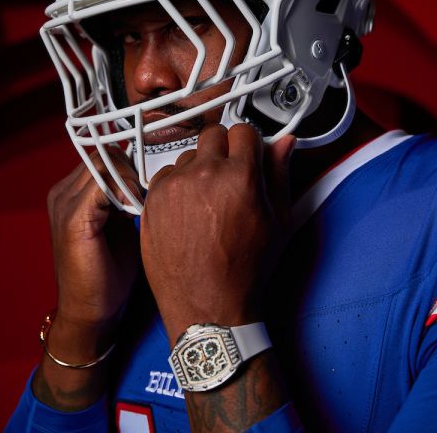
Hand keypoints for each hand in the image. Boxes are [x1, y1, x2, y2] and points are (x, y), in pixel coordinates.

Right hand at [46, 147, 141, 340]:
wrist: (89, 312)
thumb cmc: (107, 275)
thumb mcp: (120, 226)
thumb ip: (128, 199)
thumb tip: (153, 178)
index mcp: (71, 193)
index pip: (104, 156)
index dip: (133, 165)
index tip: (154, 184)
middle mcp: (62, 193)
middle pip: (104, 154)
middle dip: (134, 169)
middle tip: (151, 192)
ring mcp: (63, 203)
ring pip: (103, 163)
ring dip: (131, 178)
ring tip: (144, 202)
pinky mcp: (71, 218)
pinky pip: (101, 183)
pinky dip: (124, 189)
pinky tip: (134, 209)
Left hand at [139, 124, 294, 343]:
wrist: (208, 306)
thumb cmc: (244, 270)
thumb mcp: (277, 222)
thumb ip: (280, 174)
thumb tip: (284, 143)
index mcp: (240, 176)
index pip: (244, 130)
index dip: (250, 144)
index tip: (249, 156)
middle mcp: (203, 174)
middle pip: (214, 135)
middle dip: (224, 150)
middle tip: (230, 177)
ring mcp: (174, 186)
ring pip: (188, 155)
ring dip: (199, 168)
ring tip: (208, 202)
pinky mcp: (152, 199)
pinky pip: (166, 175)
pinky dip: (177, 185)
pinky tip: (188, 211)